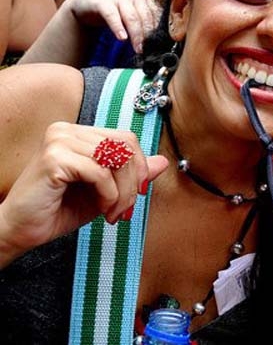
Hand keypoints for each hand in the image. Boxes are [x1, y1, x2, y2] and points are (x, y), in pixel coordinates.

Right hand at [0, 122, 167, 267]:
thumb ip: (130, 175)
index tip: (137, 194)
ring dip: (122, 193)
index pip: (126, 139)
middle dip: (133, 181)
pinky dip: (108, 194)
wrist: (20, 230)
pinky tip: (101, 209)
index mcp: (78, 134)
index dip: (139, 167)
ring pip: (116, 159)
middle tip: (125, 209)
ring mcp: (59, 141)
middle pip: (125, 146)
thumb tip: (163, 161)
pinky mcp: (54, 158)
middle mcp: (67, 131)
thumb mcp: (105, 191)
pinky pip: (100, 172)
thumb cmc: (58, 210)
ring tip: (112, 213)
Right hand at [63, 0, 160, 52]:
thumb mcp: (133, 19)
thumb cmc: (116, 13)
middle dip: (148, 36)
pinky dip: (118, 27)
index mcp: (146, 1)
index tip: (161, 47)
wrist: (89, 1)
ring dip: (136, 35)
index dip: (160, 33)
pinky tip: (122, 38)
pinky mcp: (102, 2)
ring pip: (132, 17)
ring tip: (138, 49)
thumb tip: (158, 46)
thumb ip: (144, 28)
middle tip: (149, 52)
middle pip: (146, 18)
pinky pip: (112, 15)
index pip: (157, 17)